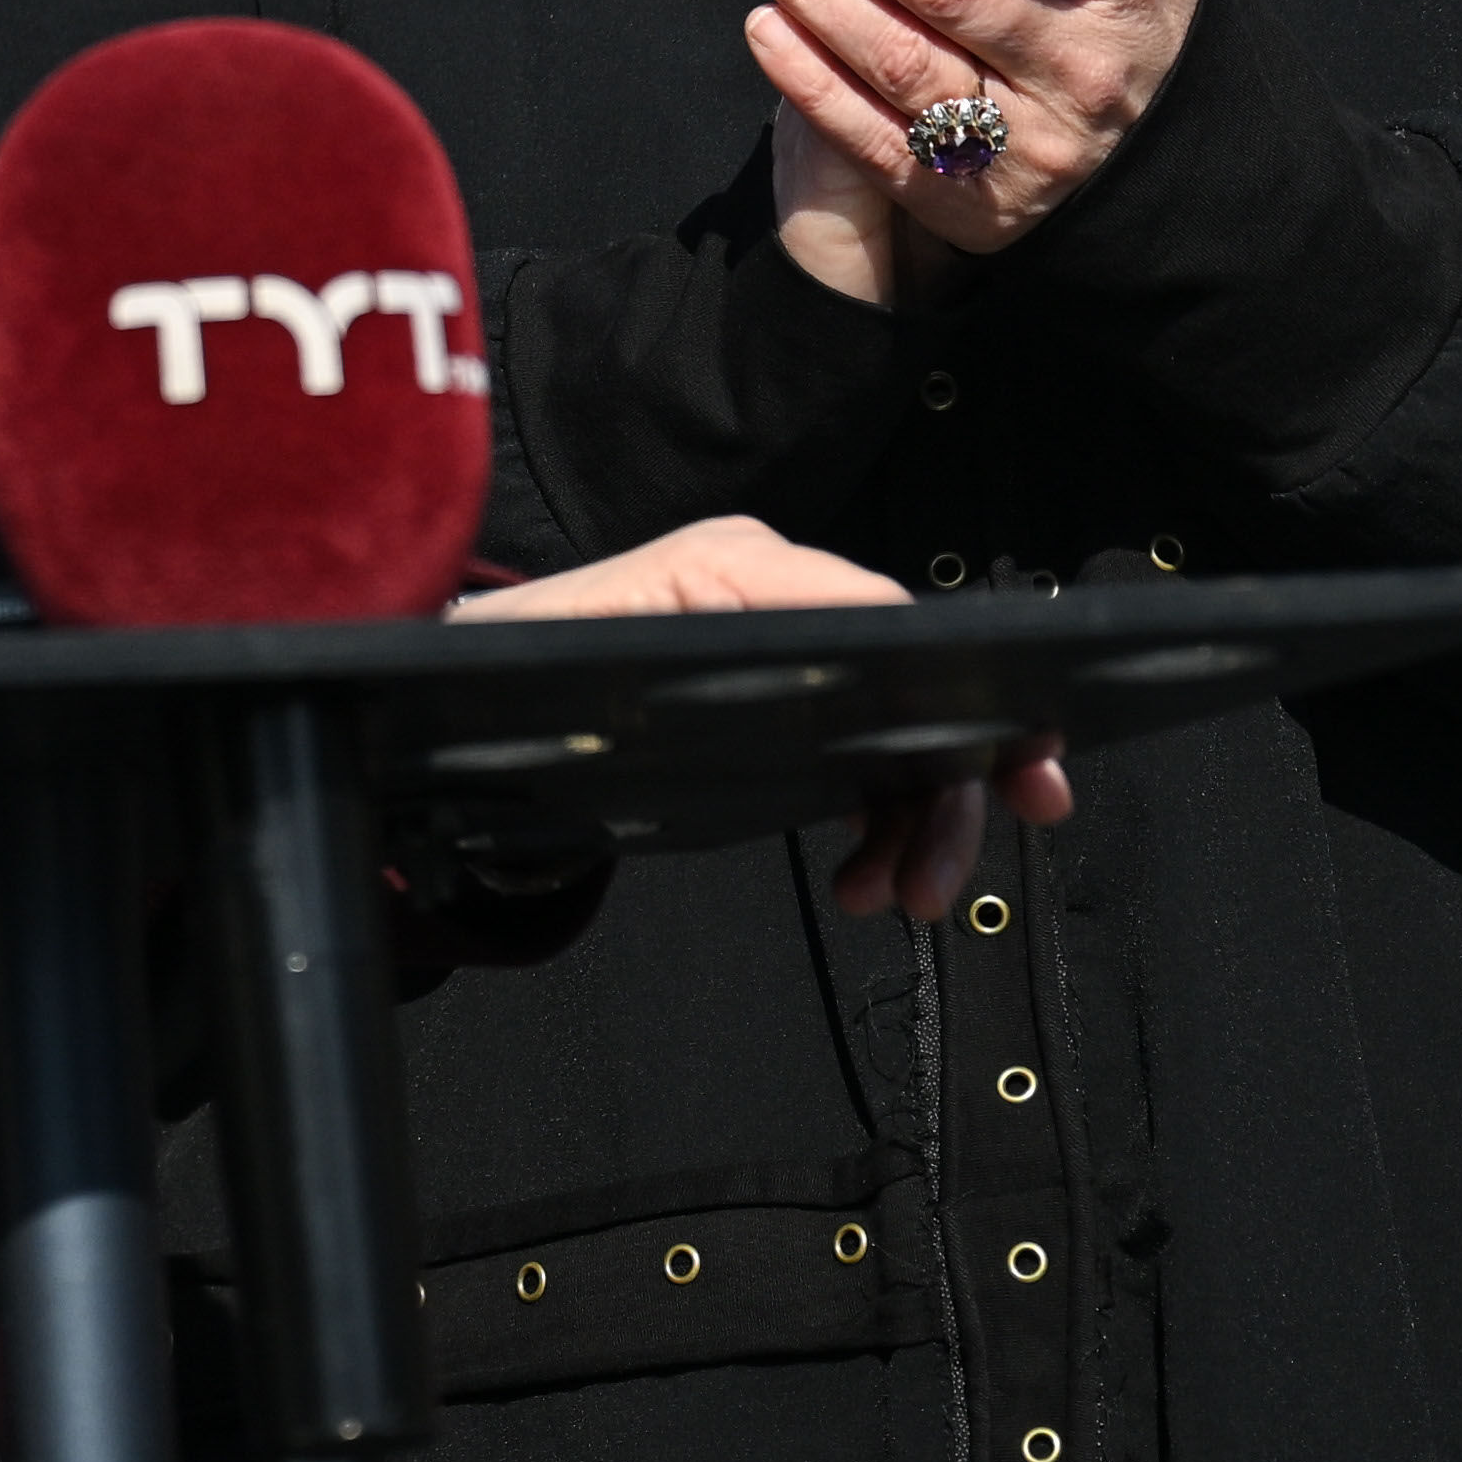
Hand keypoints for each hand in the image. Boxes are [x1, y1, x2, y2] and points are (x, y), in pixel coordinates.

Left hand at [455, 515, 1079, 917]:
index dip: (958, 687)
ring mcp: (779, 651)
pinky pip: (866, 758)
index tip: (1013, 753)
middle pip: (911, 686)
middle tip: (942, 877)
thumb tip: (824, 632)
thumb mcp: (582, 655)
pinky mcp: (778, 703)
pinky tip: (866, 874)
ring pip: (901, 736)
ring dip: (920, 824)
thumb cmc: (504, 668)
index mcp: (732, 566)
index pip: (885, 615)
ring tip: (895, 894)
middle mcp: (766, 594)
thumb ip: (692, 634)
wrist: (448, 714)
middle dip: (950, 787)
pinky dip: (884, 823)